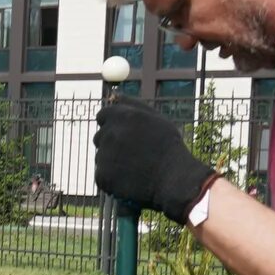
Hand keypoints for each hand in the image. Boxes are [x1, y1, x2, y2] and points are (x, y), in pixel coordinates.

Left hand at [93, 101, 216, 222]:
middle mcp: (110, 133)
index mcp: (122, 116)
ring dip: (112, 160)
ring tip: (135, 166)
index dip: (113, 125)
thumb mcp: (156, 118)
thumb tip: (113, 95)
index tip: (124, 134)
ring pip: (101, 156)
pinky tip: (130, 178)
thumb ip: (132, 104)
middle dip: (112, 143)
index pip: (102, 116)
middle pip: (100, 136)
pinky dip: (112, 177)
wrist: (174, 178)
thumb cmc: (169, 146)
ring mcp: (104, 155)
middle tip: (133, 153)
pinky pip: (102, 174)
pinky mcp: (102, 176)